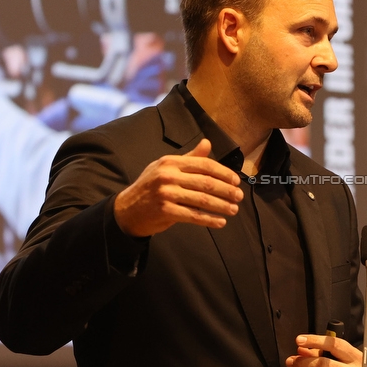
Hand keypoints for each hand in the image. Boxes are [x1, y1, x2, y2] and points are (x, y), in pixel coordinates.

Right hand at [113, 138, 242, 236]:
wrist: (127, 209)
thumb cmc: (151, 186)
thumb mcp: (166, 167)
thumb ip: (189, 157)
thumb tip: (207, 143)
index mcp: (171, 162)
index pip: (204, 165)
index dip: (223, 173)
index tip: (236, 181)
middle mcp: (168, 176)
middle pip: (206, 183)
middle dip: (226, 191)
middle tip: (239, 197)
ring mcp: (166, 194)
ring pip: (202, 200)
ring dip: (221, 206)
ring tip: (234, 210)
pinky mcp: (166, 211)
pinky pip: (193, 216)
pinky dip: (209, 220)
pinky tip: (220, 222)